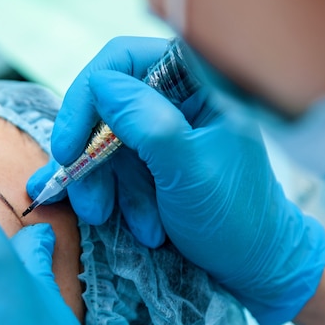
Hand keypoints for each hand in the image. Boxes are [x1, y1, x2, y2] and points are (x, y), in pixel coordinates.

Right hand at [28, 37, 324, 324]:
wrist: (255, 265)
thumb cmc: (234, 217)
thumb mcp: (189, 173)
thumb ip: (148, 124)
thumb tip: (99, 83)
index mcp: (195, 88)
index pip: (126, 60)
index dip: (87, 95)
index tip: (69, 146)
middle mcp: (174, 103)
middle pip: (105, 106)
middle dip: (91, 157)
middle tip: (90, 204)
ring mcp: (161, 135)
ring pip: (103, 143)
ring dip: (101, 186)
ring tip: (112, 221)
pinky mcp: (152, 164)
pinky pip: (114, 170)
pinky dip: (112, 197)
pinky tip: (128, 223)